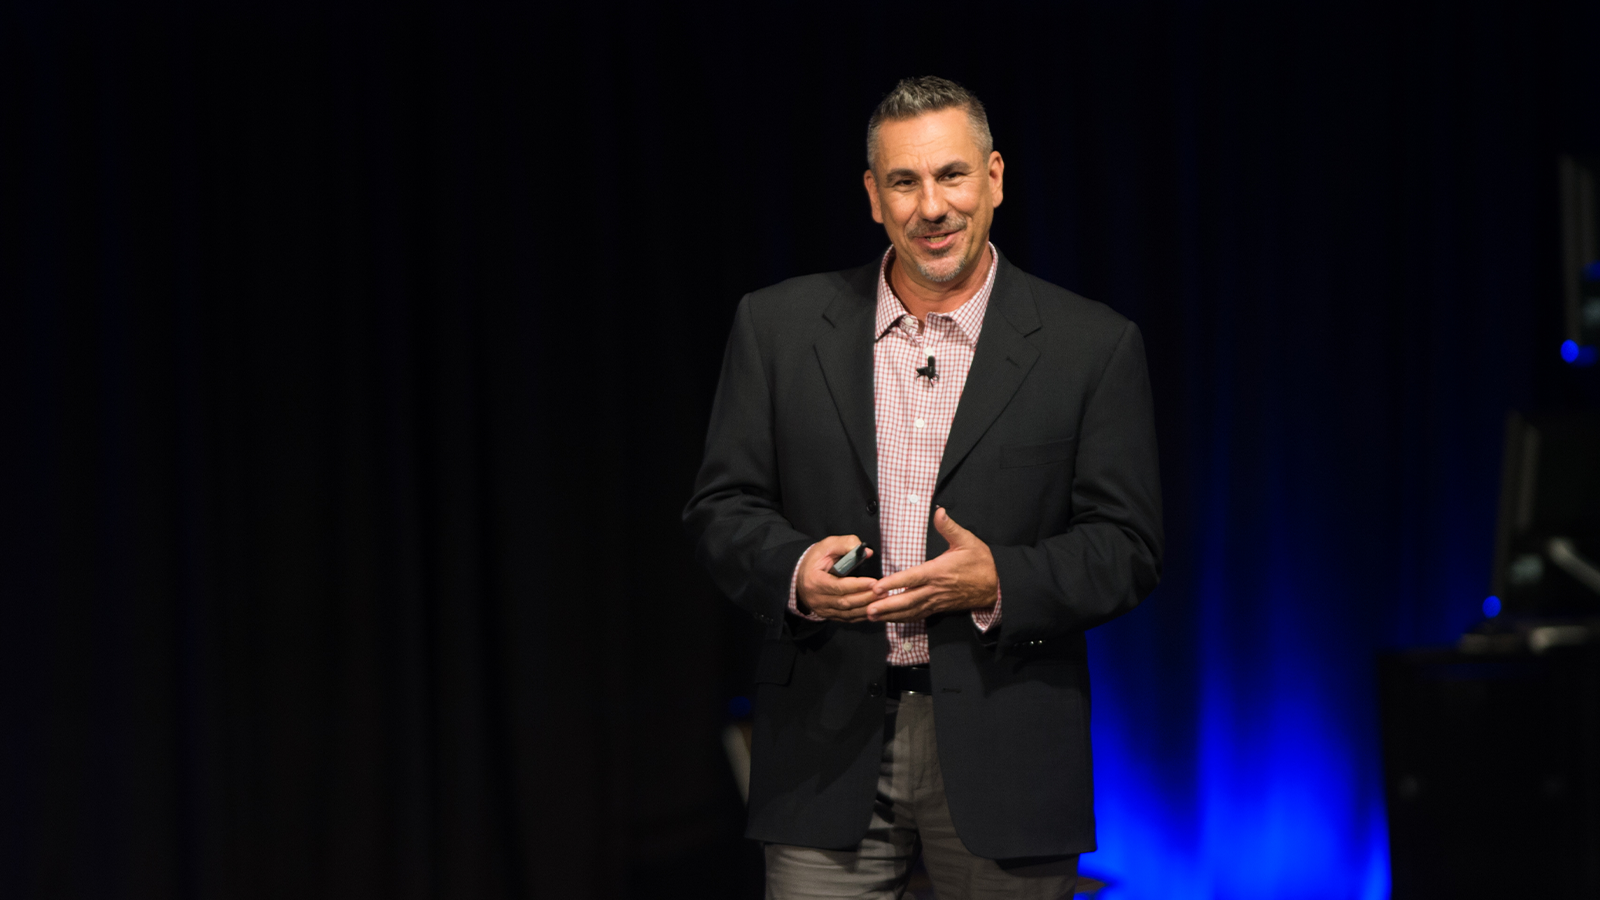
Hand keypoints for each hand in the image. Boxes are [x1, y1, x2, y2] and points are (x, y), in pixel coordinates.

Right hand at [796, 535, 878, 621]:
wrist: (800, 575)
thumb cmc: (816, 558)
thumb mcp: (828, 545)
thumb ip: (846, 544)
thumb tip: (867, 552)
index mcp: (814, 580)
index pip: (838, 586)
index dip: (858, 585)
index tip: (875, 582)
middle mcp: (817, 598)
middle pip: (845, 602)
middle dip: (866, 598)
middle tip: (884, 592)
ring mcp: (822, 609)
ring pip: (847, 613)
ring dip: (867, 608)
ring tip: (884, 600)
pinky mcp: (828, 615)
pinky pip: (847, 618)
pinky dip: (861, 615)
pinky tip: (874, 609)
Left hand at [866, 508, 996, 622]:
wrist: (997, 585)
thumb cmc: (982, 562)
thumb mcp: (968, 541)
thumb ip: (950, 527)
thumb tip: (939, 511)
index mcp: (939, 571)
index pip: (912, 578)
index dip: (894, 583)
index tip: (877, 588)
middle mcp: (935, 589)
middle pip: (907, 600)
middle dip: (887, 606)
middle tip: (868, 609)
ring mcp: (937, 601)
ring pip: (911, 611)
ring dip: (891, 615)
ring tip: (871, 616)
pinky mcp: (940, 608)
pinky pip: (919, 615)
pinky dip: (904, 618)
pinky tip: (891, 619)